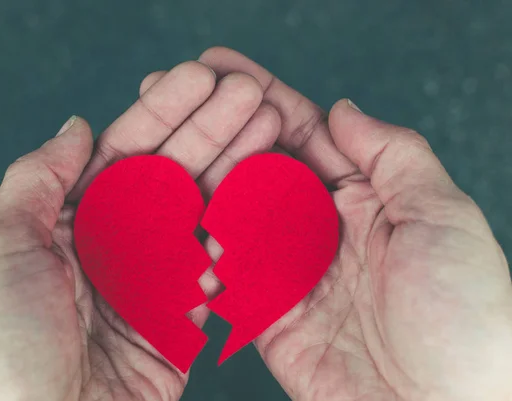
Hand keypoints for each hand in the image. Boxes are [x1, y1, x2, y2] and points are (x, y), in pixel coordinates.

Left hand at [0, 61, 281, 400]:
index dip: (164, 111)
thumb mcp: (1, 250)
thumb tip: (76, 127)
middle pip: (173, 174)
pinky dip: (244, 234)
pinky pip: (219, 271)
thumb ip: (36, 181)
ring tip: (272, 131)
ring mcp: (151, 283)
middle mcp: (113, 246)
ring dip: (237, 171)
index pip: (125, 152)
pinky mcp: (180, 323)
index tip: (202, 78)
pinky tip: (269, 196)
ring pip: (203, 214)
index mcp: (69, 222)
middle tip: (254, 95)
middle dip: (213, 130)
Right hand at [199, 47, 511, 400]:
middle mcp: (322, 230)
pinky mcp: (270, 316)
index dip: (262, 98)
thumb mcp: (443, 217)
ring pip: (234, 217)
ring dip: (200, 185)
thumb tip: (342, 108)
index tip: (219, 68)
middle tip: (174, 99)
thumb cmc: (464, 318)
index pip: (304, 135)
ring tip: (160, 153)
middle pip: (260, 170)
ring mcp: (292, 272)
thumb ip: (393, 157)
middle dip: (218, 133)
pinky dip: (199, 252)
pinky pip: (226, 276)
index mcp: (365, 200)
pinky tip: (169, 222)